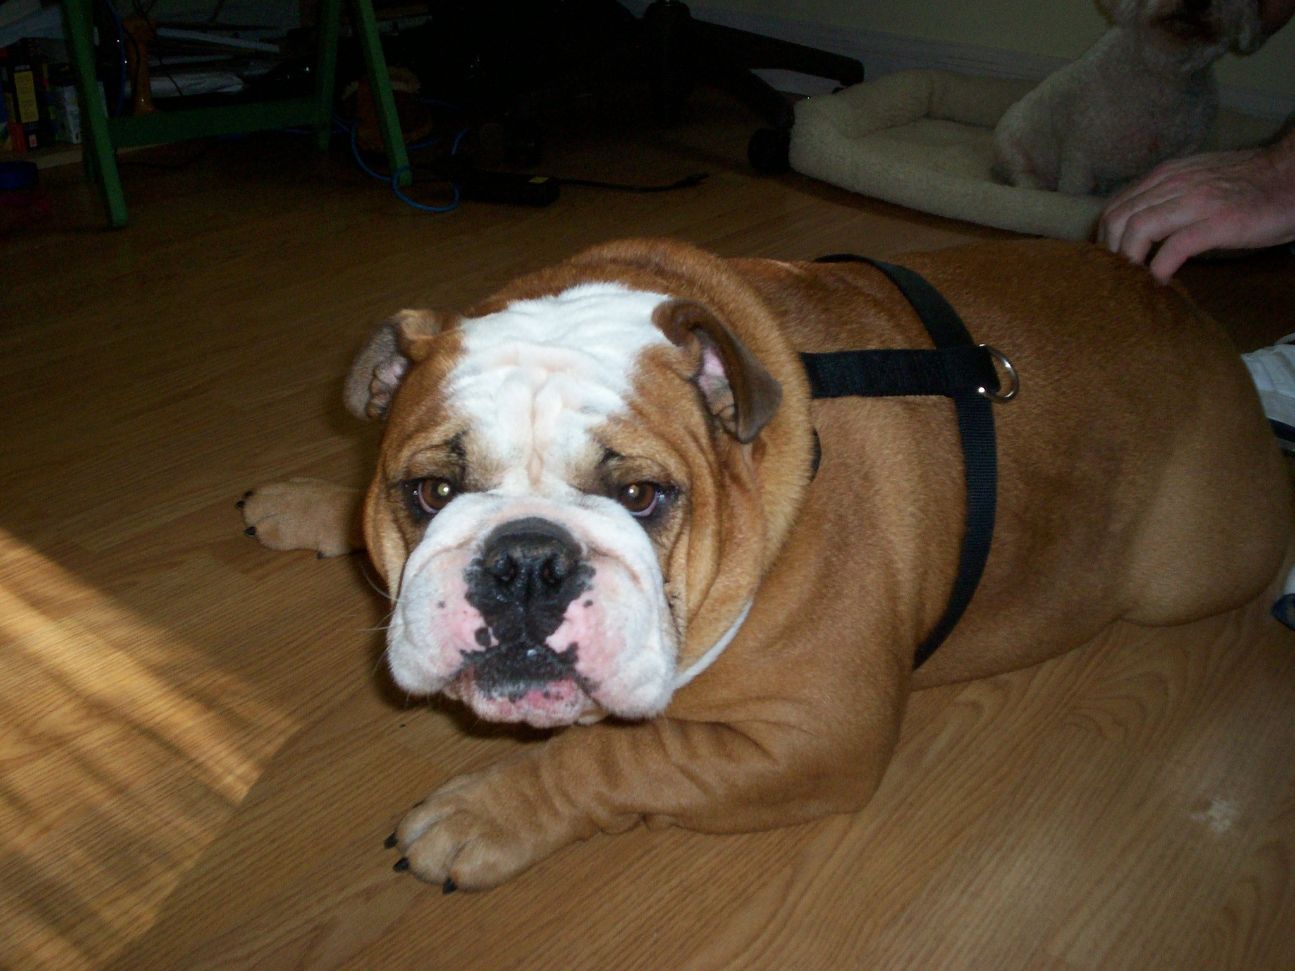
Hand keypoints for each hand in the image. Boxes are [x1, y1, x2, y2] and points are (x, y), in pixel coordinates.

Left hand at [1098, 133, 1294, 283]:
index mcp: (1166, 175)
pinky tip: (1161, 282)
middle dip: (1110, 252)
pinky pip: (1175, 247)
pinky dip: (1160, 269)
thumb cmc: (1247, 185)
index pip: (1116, 207)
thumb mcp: (1196, 182)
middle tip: (1117, 276)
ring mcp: (1197, 201)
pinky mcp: (1220, 221)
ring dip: (1129, 260)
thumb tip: (1138, 230)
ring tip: (1134, 281)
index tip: (1108, 262)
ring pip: (1139, 229)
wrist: (1293, 174)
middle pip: (1118, 219)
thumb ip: (1166, 198)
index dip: (1105, 238)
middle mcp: (1175, 184)